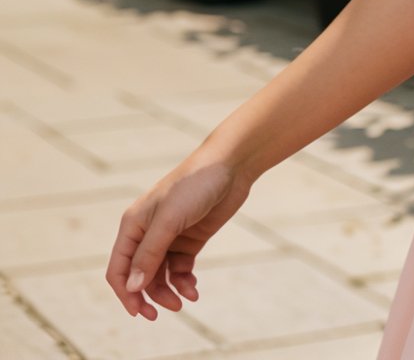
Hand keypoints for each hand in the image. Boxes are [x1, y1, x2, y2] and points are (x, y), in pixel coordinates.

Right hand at [105, 150, 252, 319]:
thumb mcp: (169, 220)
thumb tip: (132, 288)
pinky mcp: (191, 238)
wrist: (231, 165)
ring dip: (169, 291)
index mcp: (133, 225)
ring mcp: (170, 237)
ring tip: (186, 300)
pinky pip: (180, 268)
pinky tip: (193, 289)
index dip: (125, 293)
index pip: (119, 268)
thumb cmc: (194, 185)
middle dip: (151, 296)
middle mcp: (148, 233)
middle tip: (168, 309)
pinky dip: (184, 281)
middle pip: (140, 276)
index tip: (139, 312)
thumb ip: (149, 254)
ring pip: (161, 275)